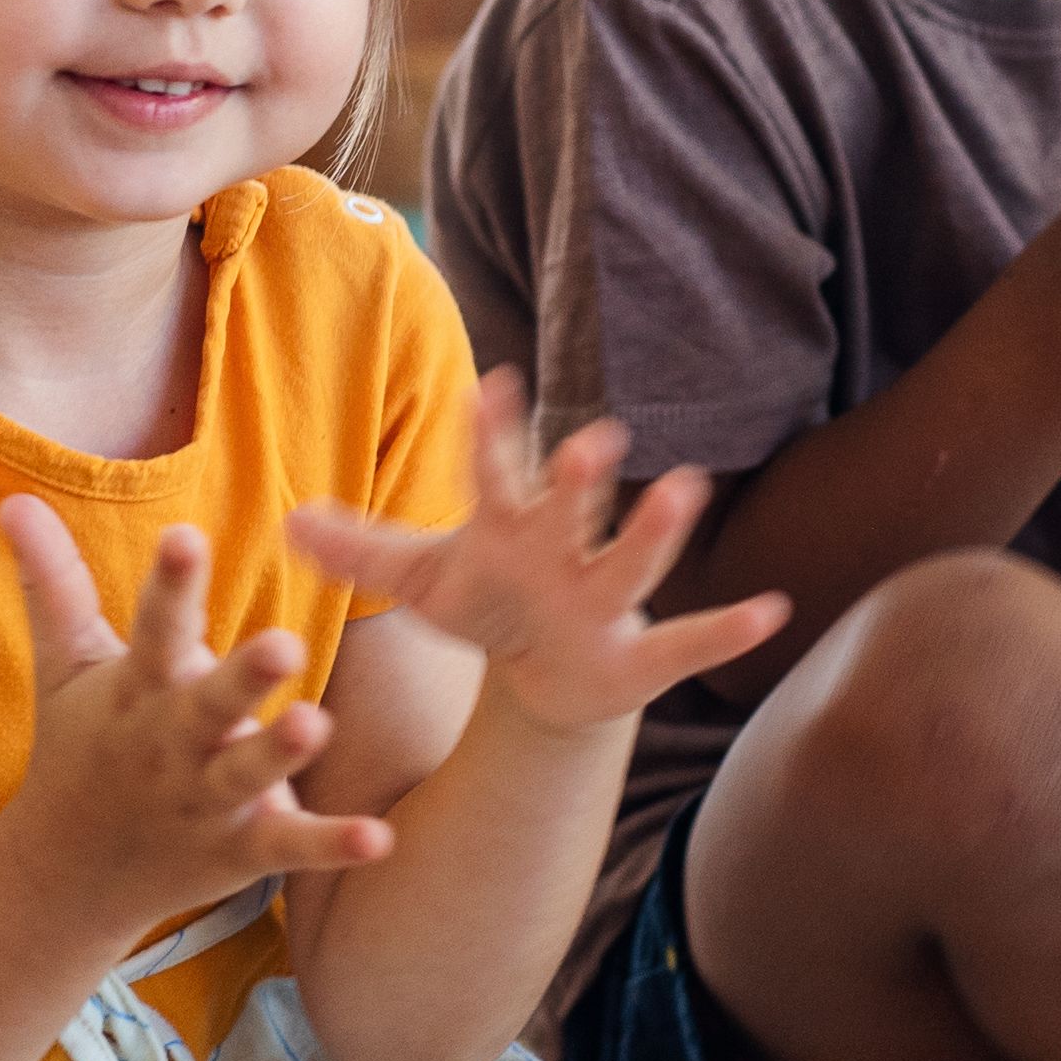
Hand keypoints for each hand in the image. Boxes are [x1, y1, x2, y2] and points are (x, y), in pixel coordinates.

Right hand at [0, 505, 389, 933]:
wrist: (67, 877)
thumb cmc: (82, 746)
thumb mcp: (65, 666)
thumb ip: (54, 582)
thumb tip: (13, 500)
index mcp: (136, 690)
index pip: (152, 628)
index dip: (170, 585)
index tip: (186, 536)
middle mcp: (169, 744)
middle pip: (206, 705)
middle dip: (241, 677)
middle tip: (285, 642)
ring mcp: (204, 800)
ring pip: (246, 775)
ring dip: (281, 753)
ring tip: (320, 724)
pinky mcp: (239, 850)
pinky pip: (288, 846)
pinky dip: (331, 845)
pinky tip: (379, 838)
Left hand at [286, 373, 788, 737]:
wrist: (549, 675)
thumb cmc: (490, 605)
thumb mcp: (422, 580)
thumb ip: (362, 549)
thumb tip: (286, 519)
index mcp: (510, 527)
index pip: (494, 472)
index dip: (491, 434)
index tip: (490, 385)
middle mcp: (565, 551)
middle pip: (570, 509)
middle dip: (580, 478)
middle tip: (593, 437)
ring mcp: (607, 599)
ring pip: (633, 563)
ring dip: (658, 531)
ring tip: (687, 487)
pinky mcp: (643, 654)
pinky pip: (690, 641)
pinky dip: (730, 629)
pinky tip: (774, 610)